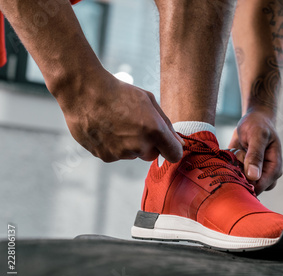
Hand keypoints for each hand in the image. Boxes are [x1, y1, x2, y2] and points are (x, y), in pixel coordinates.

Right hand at [54, 70, 183, 162]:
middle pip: (152, 155)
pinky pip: (116, 155)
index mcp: (154, 131)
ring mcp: (120, 154)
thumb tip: (178, 143)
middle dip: (148, 143)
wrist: (83, 92)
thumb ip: (166, 125)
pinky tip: (106, 128)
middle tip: (134, 124)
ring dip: (129, 143)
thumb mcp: (148, 101)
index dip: (172, 149)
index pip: (174, 155)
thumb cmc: (119, 93)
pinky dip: (113, 145)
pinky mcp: (105, 156)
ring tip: (116, 122)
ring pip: (133, 154)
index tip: (167, 143)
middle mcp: (138, 146)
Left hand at [229, 109, 282, 194]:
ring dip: (233, 168)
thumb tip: (253, 176)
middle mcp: (265, 175)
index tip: (237, 166)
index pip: (260, 186)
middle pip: (248, 187)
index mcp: (274, 169)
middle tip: (238, 155)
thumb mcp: (258, 136)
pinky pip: (232, 175)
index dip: (246, 181)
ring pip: (239, 182)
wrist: (253, 119)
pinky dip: (229, 165)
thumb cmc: (259, 125)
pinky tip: (234, 152)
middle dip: (238, 174)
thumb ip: (255, 156)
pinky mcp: (243, 171)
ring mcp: (254, 174)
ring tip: (237, 152)